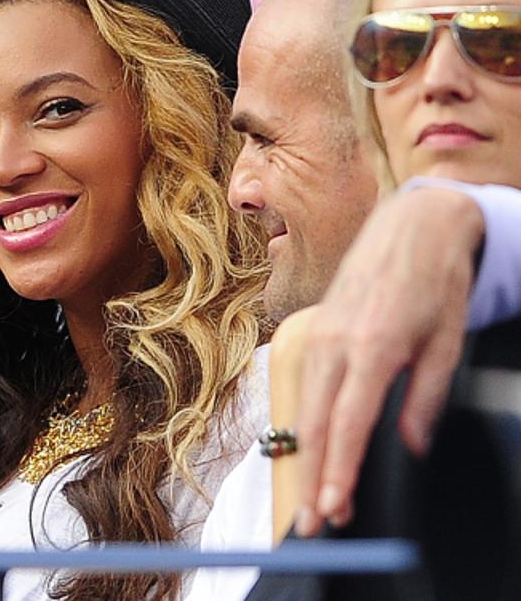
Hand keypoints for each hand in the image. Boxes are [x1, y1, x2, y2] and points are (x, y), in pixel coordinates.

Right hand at [292, 187, 480, 536]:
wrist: (407, 229)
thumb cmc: (435, 285)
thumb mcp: (449, 342)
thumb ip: (426, 397)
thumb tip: (411, 444)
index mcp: (373, 346)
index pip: (351, 422)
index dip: (341, 470)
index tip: (333, 507)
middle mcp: (336, 342)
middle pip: (318, 424)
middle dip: (314, 477)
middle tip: (314, 526)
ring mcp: (318, 335)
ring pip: (307, 409)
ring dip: (311, 457)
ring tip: (319, 500)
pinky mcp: (313, 332)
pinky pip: (306, 388)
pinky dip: (310, 426)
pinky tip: (317, 453)